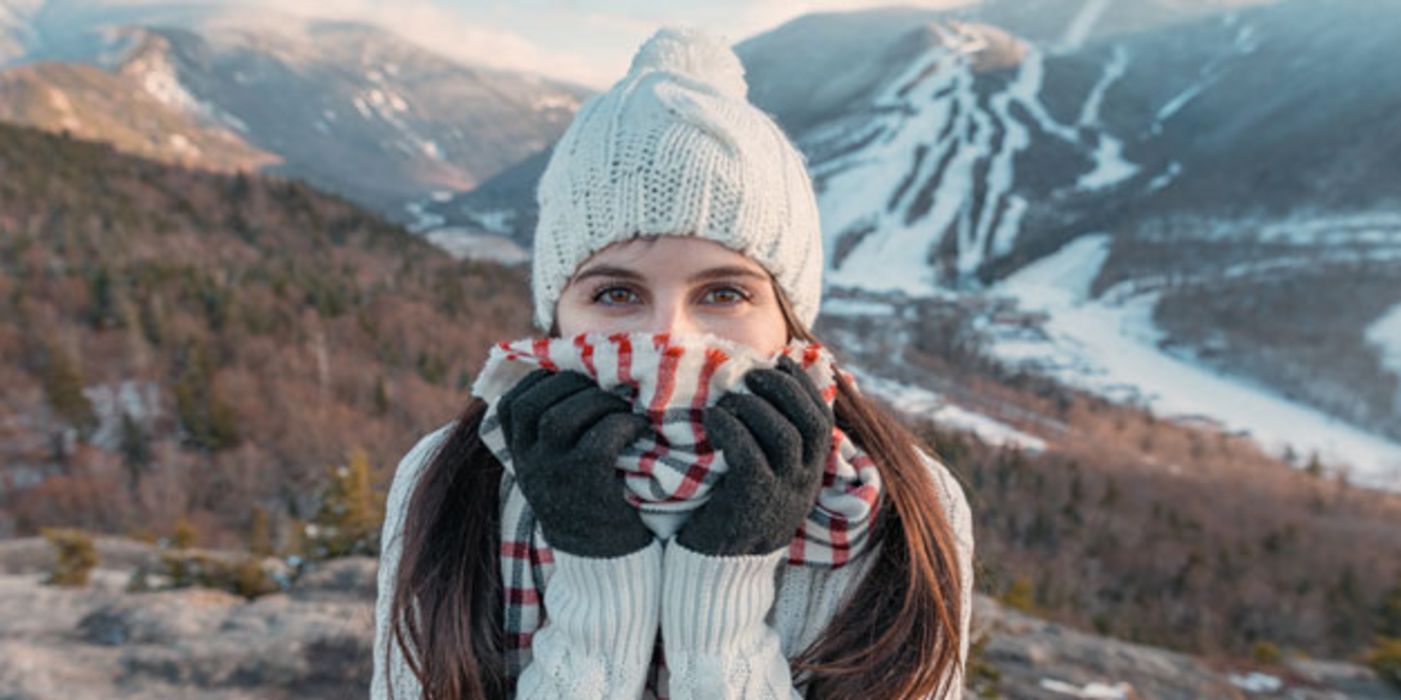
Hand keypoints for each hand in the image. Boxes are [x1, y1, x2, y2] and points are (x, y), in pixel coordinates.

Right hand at [497, 368, 654, 557]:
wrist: (603, 562)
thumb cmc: (589, 502)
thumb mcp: (556, 468)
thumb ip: (554, 432)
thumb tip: (576, 374)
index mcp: (519, 455)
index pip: (514, 402)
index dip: (546, 380)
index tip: (577, 380)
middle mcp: (528, 464)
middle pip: (537, 402)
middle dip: (575, 384)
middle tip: (608, 390)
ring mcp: (553, 476)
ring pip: (562, 416)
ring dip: (599, 401)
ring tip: (624, 408)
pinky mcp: (587, 486)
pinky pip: (600, 439)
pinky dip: (623, 425)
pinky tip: (639, 428)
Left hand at [677, 355, 834, 555]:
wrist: (717, 571)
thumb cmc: (733, 515)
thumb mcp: (765, 481)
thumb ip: (771, 447)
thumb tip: (762, 396)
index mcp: (811, 474)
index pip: (822, 420)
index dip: (804, 386)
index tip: (781, 362)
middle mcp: (804, 483)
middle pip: (810, 423)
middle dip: (784, 389)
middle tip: (753, 372)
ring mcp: (782, 494)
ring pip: (784, 435)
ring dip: (756, 405)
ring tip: (730, 396)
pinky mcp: (752, 501)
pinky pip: (748, 454)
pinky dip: (731, 428)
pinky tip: (713, 418)